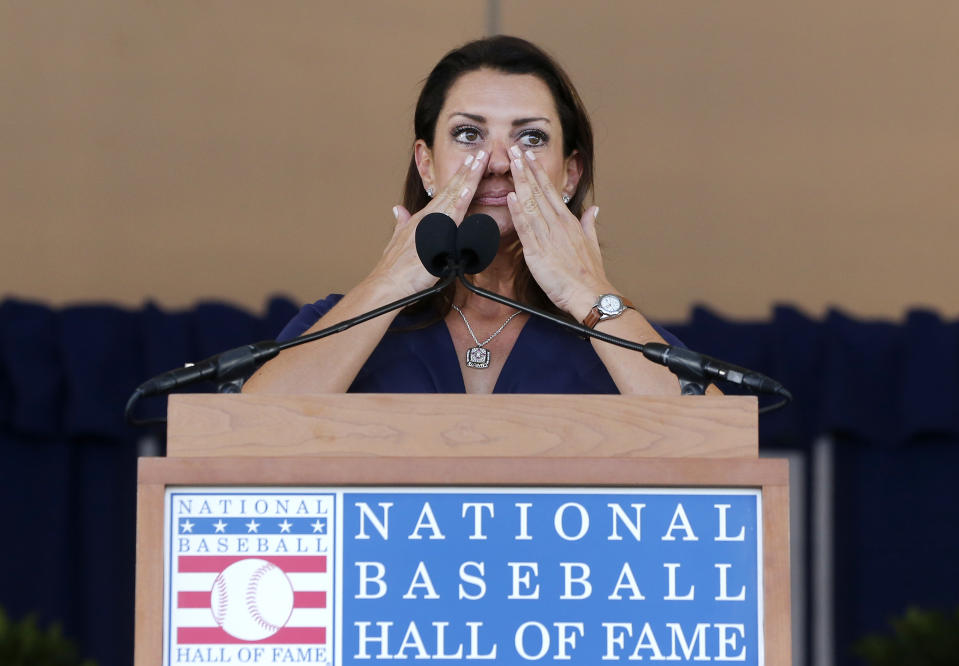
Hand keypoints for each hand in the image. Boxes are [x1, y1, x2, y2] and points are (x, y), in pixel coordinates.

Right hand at [370, 150, 490, 295]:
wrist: (388, 283)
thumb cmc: (395, 269)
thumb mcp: (398, 241)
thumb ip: (401, 224)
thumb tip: (398, 210)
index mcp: (424, 218)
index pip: (446, 193)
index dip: (459, 177)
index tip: (471, 162)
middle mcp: (428, 217)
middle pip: (452, 189)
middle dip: (468, 170)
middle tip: (483, 151)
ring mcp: (431, 224)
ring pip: (454, 196)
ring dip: (468, 178)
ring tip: (480, 160)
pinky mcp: (434, 235)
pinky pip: (450, 216)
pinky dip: (460, 201)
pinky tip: (469, 189)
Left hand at [506, 146, 607, 318]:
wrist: (590, 293)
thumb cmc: (590, 274)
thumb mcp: (592, 243)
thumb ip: (589, 223)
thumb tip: (595, 209)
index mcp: (568, 221)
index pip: (550, 190)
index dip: (537, 172)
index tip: (528, 156)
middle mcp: (558, 224)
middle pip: (539, 191)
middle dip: (526, 169)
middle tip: (515, 149)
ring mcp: (548, 236)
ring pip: (531, 204)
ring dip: (520, 182)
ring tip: (512, 163)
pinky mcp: (538, 252)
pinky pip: (526, 228)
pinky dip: (518, 211)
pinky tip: (511, 196)